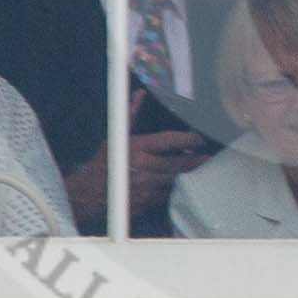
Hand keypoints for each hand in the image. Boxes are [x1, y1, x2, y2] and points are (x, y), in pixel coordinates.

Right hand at [62, 89, 213, 230]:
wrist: (89, 193)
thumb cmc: (105, 162)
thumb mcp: (116, 136)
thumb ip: (131, 115)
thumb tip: (139, 95)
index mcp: (137, 148)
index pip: (170, 141)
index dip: (189, 140)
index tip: (199, 139)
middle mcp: (144, 167)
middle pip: (180, 163)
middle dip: (197, 160)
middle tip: (208, 157)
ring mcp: (146, 187)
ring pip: (177, 180)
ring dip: (187, 175)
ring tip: (199, 169)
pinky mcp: (148, 202)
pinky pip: (168, 195)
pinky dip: (174, 188)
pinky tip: (178, 183)